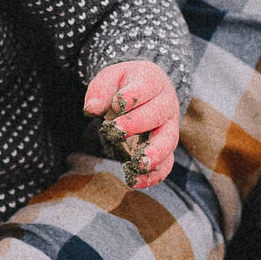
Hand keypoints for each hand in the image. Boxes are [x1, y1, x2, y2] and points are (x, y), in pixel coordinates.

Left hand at [86, 60, 181, 184]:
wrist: (138, 91)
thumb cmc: (122, 85)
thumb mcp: (109, 78)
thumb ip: (100, 90)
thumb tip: (92, 108)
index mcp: (153, 80)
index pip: (147, 86)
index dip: (131, 96)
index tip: (115, 104)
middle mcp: (167, 103)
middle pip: (159, 114)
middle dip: (138, 124)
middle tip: (116, 131)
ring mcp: (169, 126)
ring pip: (168, 141)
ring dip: (154, 154)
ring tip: (138, 165)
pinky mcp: (165, 146)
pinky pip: (166, 163)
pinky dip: (153, 175)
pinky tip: (135, 181)